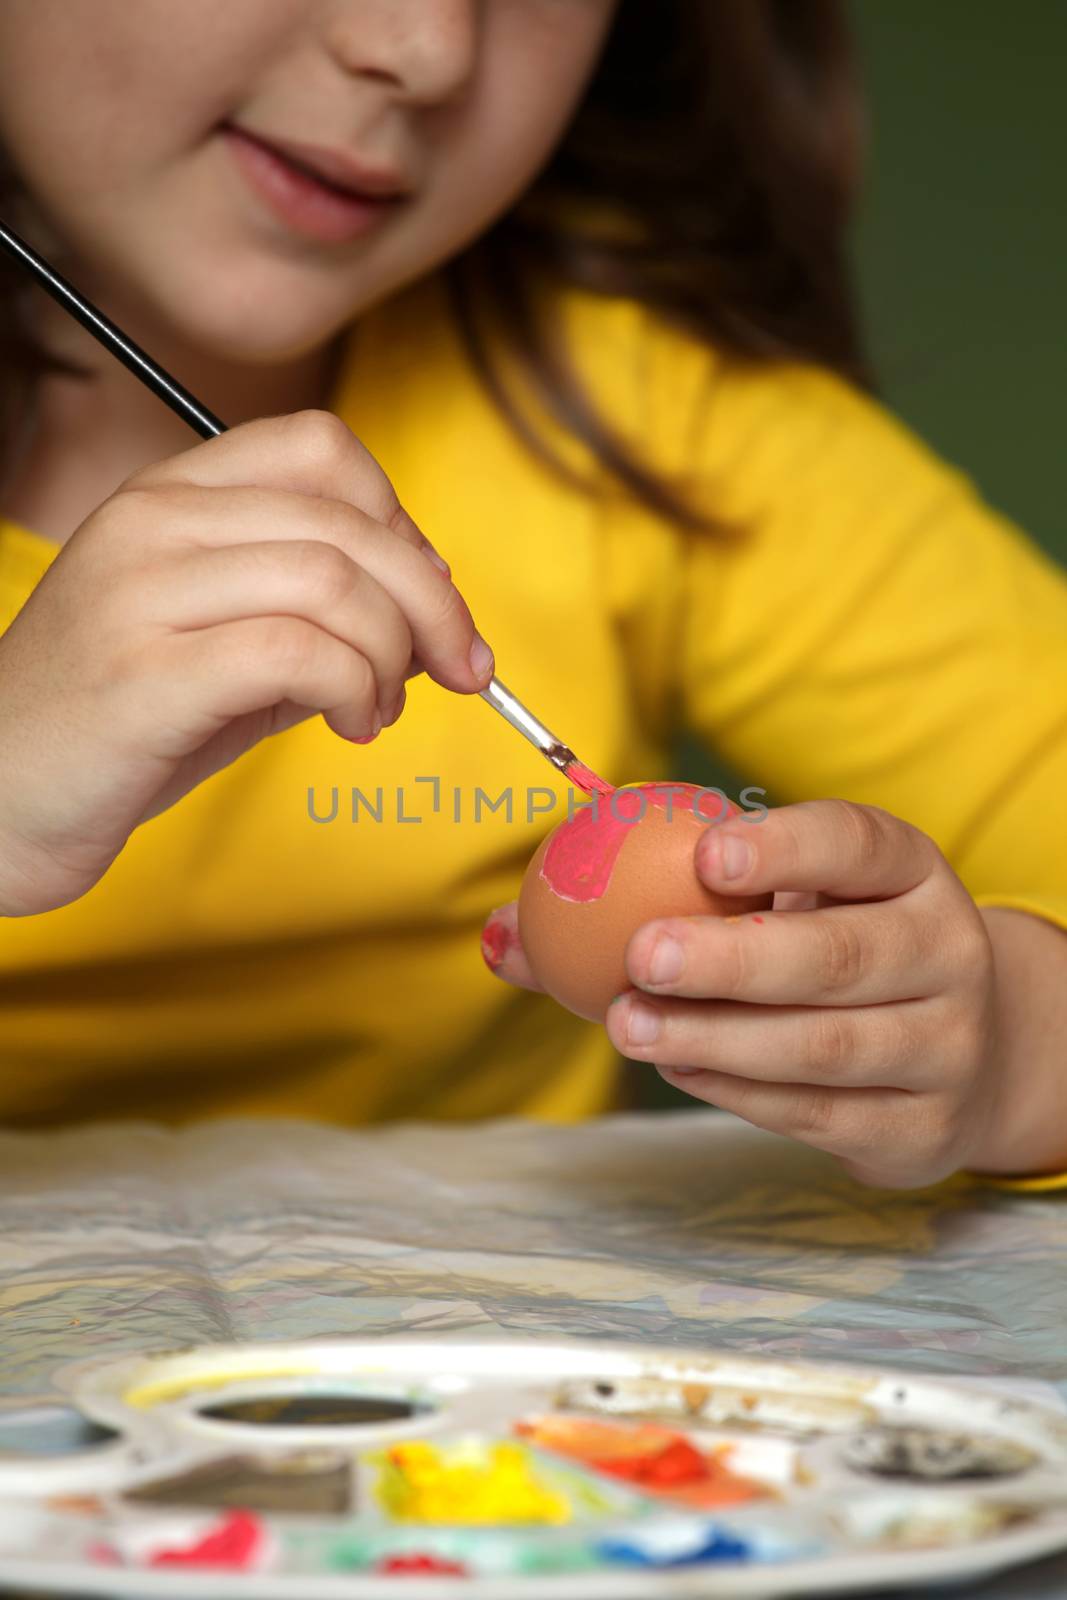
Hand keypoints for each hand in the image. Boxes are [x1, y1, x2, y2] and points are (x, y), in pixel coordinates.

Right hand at [0, 411, 493, 915]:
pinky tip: (351, 727)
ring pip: (333, 582)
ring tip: (380, 711)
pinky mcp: (145, 674)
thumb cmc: (125, 726)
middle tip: (462, 668)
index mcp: (170, 496)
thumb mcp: (226, 645)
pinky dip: (355, 691)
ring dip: (393, 656)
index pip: (320, 448)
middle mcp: (153, 522)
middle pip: (348, 520)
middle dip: (434, 601)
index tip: (427, 595)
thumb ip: (320, 615)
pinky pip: (298, 653)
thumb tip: (437, 612)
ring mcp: (142, 592)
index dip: (400, 519)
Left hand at [484, 799, 1002, 1188]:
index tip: (707, 852)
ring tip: (628, 1022)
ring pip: (824, 1045)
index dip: (789, 847)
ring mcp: (944, 1047)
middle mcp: (946, 952)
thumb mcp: (776, 905)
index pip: (860, 843)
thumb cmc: (830, 949)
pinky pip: (814, 1113)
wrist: (961, 1051)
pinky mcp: (921, 1129)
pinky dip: (736, 1091)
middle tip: (641, 955)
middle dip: (734, 958)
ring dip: (715, 1037)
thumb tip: (502, 935)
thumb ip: (655, 898)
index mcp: (909, 873)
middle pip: (841, 956)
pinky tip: (677, 1063)